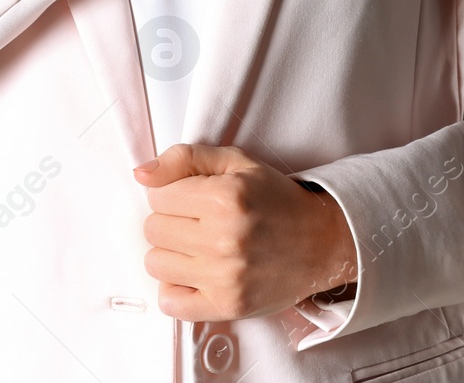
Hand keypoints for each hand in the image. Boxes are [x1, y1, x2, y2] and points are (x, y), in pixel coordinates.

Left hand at [134, 143, 358, 320]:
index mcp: (225, 197)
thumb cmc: (276, 200)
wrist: (322, 242)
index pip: (157, 197)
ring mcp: (225, 277)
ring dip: (173, 255)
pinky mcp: (228, 306)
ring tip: (200, 248)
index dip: (172, 195)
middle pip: (153, 230)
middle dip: (172, 222)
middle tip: (200, 223)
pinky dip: (177, 289)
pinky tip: (197, 275)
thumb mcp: (237, 163)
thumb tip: (141, 174)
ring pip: (156, 264)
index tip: (193, 199)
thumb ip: (186, 158)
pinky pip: (170, 303)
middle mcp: (223, 238)